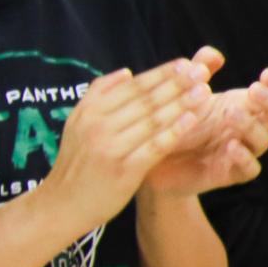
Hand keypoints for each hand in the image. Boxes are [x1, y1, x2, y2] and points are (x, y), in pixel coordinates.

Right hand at [40, 58, 209, 229]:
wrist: (63, 203)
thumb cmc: (76, 162)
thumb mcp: (76, 123)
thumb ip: (98, 95)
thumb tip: (127, 72)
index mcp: (89, 111)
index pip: (132, 87)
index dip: (161, 73)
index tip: (186, 63)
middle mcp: (98, 125)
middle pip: (145, 100)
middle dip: (176, 84)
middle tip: (202, 71)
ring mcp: (111, 147)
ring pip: (153, 120)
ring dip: (181, 103)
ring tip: (205, 91)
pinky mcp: (124, 169)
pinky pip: (155, 146)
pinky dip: (175, 131)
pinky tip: (193, 119)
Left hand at [143, 54, 267, 196]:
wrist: (152, 161)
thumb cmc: (175, 123)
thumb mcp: (184, 94)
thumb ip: (197, 70)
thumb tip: (213, 54)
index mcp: (244, 107)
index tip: (265, 73)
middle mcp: (248, 130)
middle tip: (253, 89)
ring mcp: (241, 152)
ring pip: (264, 141)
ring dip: (252, 126)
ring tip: (232, 113)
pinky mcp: (229, 174)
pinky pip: (249, 170)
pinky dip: (245, 158)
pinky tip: (232, 146)